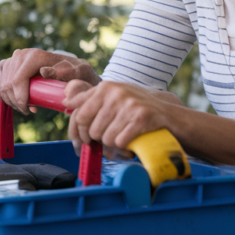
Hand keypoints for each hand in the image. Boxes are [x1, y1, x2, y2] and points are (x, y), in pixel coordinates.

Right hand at [0, 48, 99, 114]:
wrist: (70, 66)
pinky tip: (6, 107)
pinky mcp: (7, 65)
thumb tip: (44, 71)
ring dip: (11, 101)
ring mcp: (13, 59)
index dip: (20, 99)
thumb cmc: (76, 71)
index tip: (30, 111)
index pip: (17, 81)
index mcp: (35, 56)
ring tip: (25, 107)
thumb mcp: (78, 71)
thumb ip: (66, 71)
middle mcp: (21, 54)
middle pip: (8, 85)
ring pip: (2, 86)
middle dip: (16, 102)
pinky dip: (1, 97)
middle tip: (29, 110)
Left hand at [62, 81, 176, 157]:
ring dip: (114, 144)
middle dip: (99, 139)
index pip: (80, 115)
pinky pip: (120, 142)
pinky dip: (125, 147)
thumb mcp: (114, 96)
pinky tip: (132, 140)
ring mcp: (129, 104)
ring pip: (106, 138)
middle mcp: (116, 93)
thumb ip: (90, 98)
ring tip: (124, 136)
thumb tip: (66, 101)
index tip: (83, 141)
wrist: (169, 114)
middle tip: (110, 138)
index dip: (79, 133)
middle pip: (92, 130)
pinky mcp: (141, 118)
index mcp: (106, 87)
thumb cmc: (137, 107)